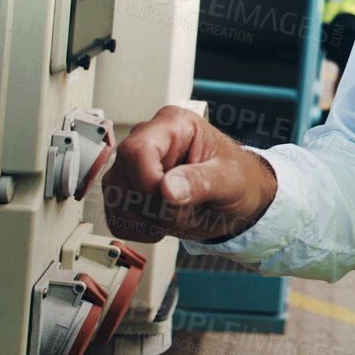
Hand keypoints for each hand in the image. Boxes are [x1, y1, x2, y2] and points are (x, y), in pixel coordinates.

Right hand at [102, 105, 278, 242]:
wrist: (237, 200)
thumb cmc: (239, 179)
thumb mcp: (230, 179)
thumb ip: (202, 181)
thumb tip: (168, 187)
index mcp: (173, 125)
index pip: (137, 150)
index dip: (149, 182)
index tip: (172, 199)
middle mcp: (147, 141)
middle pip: (125, 180)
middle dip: (157, 207)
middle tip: (189, 207)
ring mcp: (132, 167)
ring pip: (117, 201)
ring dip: (151, 220)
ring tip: (181, 211)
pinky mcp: (125, 192)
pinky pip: (116, 218)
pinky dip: (141, 230)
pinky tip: (164, 221)